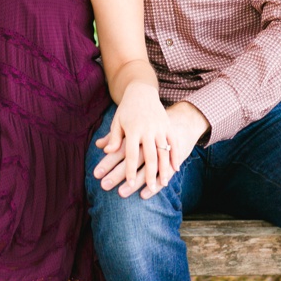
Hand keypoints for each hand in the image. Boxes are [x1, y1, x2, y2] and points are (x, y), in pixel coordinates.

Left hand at [94, 101, 208, 199]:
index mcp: (133, 129)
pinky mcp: (168, 126)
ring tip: (162, 183)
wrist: (142, 92)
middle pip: (150, 155)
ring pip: (164, 151)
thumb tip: (106, 151)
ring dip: (164, 168)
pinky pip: (174, 143)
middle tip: (149, 188)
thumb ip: (113, 137)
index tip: (130, 183)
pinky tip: (175, 169)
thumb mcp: (117, 122)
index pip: (131, 153)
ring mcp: (160, 127)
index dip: (130, 169)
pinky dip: (175, 157)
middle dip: (150, 173)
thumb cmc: (126, 110)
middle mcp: (147, 129)